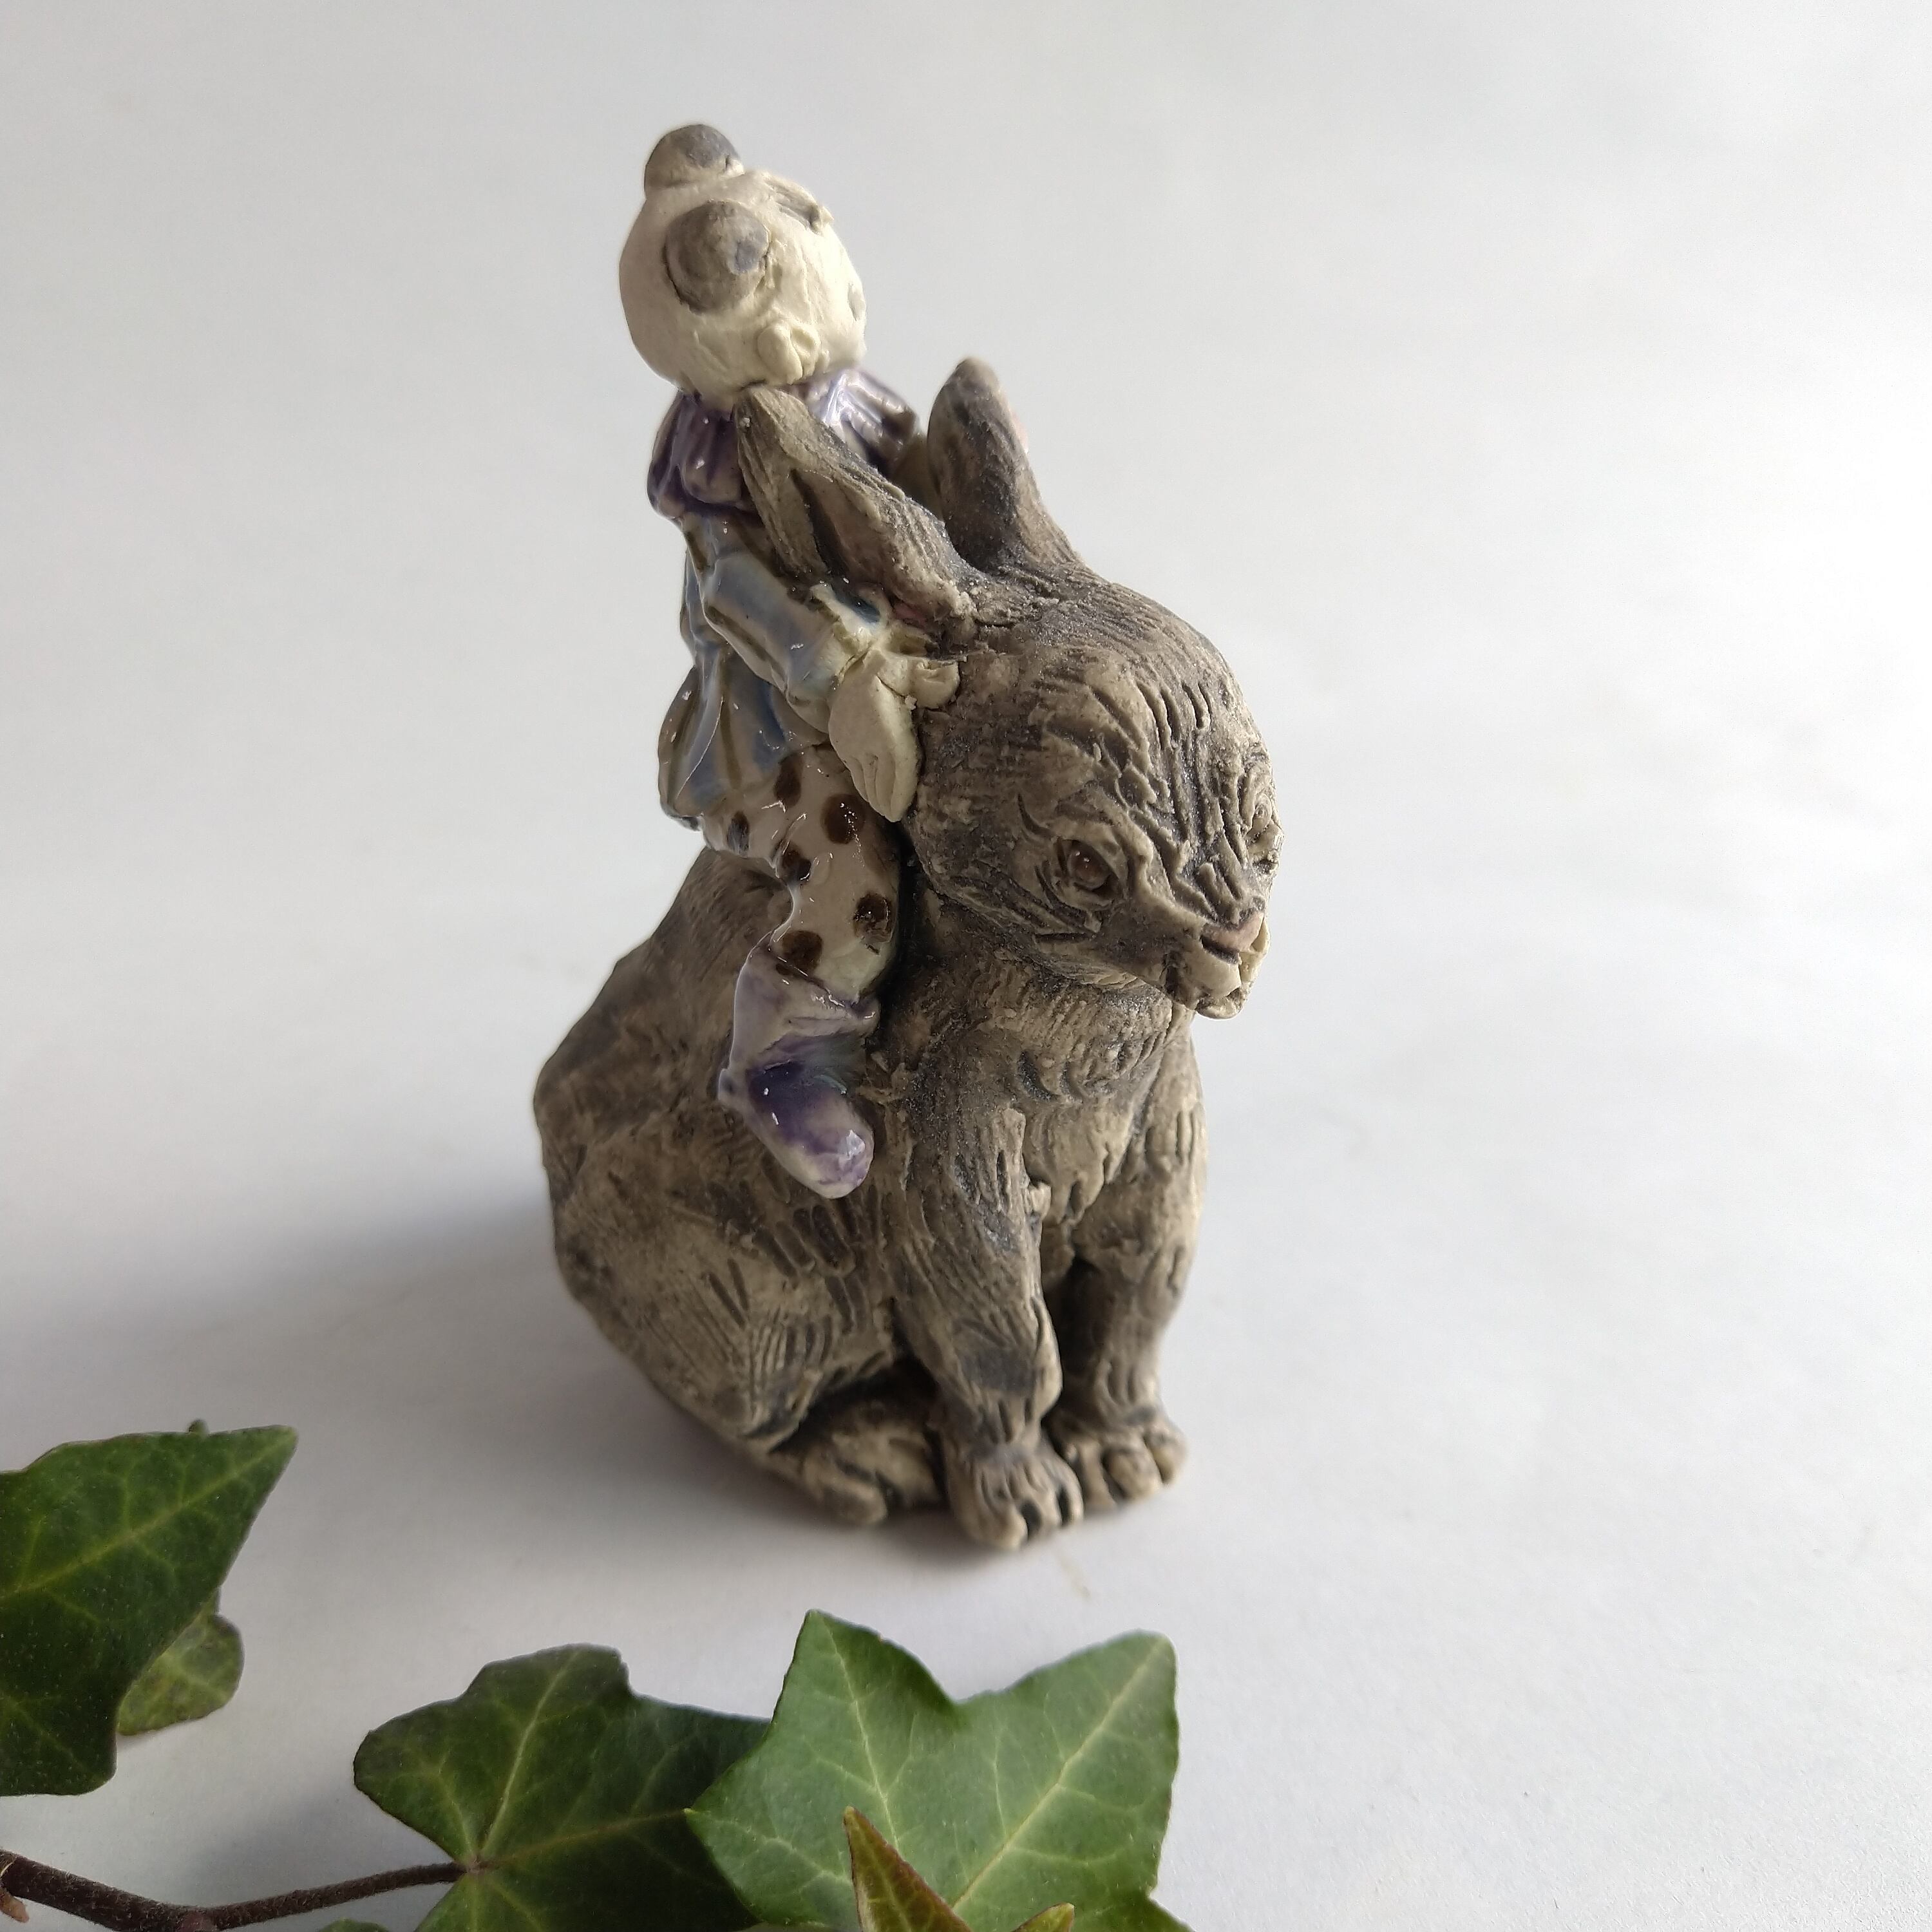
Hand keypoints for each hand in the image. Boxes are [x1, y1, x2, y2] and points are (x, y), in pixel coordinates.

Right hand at [826, 629, 959, 821]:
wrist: (846, 664)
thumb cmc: (887, 667)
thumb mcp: (912, 669)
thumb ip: (933, 680)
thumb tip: (954, 682)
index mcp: (887, 730)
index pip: (898, 770)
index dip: (900, 794)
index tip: (900, 813)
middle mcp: (866, 743)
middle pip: (879, 783)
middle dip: (887, 803)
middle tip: (896, 816)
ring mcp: (850, 746)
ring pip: (864, 781)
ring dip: (875, 797)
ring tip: (885, 810)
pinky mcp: (839, 744)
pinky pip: (853, 773)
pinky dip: (863, 786)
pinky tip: (872, 794)